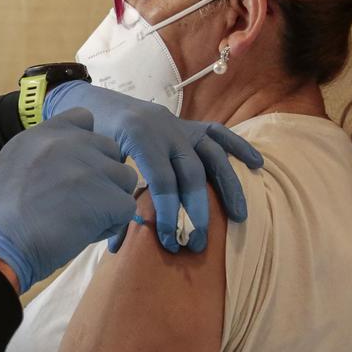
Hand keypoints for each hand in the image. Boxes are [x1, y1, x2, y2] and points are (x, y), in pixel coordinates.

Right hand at [0, 108, 136, 291]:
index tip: (75, 169)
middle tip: (76, 202)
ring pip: (124, 179)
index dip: (88, 145)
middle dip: (101, 176)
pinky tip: (82, 233)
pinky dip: (109, 225)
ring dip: (109, 201)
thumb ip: (45, 154)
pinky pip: (126, 208)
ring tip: (80, 219)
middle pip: (111, 151)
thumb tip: (71, 162)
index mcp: (44, 133)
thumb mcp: (14, 164)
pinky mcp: (106, 197)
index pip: (85, 119)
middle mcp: (70, 143)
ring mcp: (90, 168)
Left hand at [43, 81, 262, 253]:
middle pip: (191, 173)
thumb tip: (119, 247)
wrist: (96, 104)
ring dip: (227, 186)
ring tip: (239, 216)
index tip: (169, 239)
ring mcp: (180, 125)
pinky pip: (218, 133)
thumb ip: (111, 201)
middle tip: (197, 243)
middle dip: (196, 211)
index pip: (162, 180)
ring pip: (212, 155)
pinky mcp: (188, 125)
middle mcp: (165, 129)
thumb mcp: (97, 165)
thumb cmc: (94, 139)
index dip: (168, 212)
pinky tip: (257, 165)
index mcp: (140, 137)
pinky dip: (238, 147)